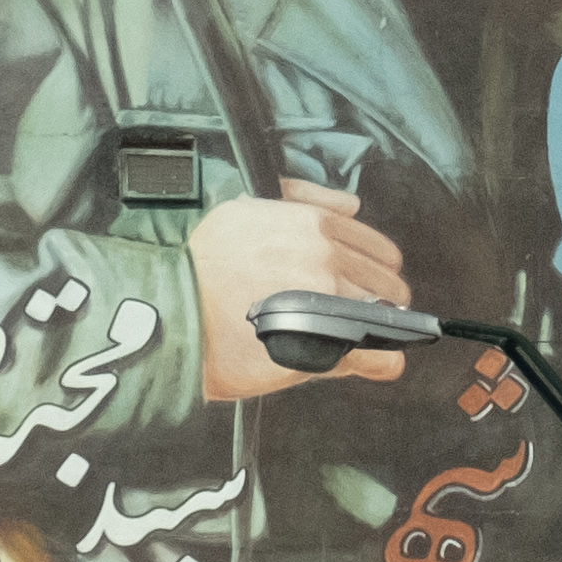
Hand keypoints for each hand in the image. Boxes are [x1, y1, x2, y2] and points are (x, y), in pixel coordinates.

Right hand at [187, 180, 409, 406]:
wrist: (173, 318)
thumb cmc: (201, 269)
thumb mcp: (244, 211)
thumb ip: (302, 199)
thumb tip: (351, 205)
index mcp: (313, 225)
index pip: (378, 249)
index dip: (370, 270)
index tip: (358, 285)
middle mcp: (327, 258)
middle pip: (388, 283)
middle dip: (376, 298)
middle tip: (350, 313)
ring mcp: (330, 301)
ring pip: (387, 315)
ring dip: (375, 326)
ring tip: (347, 336)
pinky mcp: (327, 344)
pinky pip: (381, 356)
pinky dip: (383, 360)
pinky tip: (375, 362)